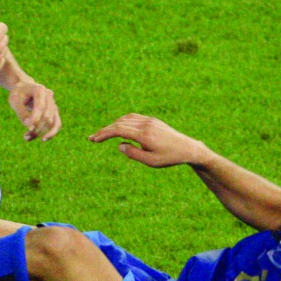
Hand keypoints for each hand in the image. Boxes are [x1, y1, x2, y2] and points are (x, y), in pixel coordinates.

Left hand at [9, 80, 60, 140]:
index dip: (35, 119)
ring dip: (43, 133)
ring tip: (28, 138)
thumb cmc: (18, 94)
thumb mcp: (14, 101)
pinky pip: (57, 124)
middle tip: (25, 136)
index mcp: (40, 89)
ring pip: (54, 122)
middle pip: (47, 116)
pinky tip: (43, 139)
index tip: (28, 129)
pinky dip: (51, 133)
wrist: (24, 88)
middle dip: (37, 128)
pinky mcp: (54, 111)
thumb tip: (30, 127)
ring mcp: (53, 103)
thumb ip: (21, 112)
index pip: (40, 107)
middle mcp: (49, 96)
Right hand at [88, 114, 207, 168]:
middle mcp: (146, 124)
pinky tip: (118, 129)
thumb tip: (119, 145)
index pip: (119, 130)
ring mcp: (150, 120)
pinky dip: (122, 122)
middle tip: (92, 138)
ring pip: (126, 119)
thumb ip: (133, 154)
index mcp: (144, 135)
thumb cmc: (170, 158)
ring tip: (104, 135)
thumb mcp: (151, 162)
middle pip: (119, 123)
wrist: (188, 148)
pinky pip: (133, 118)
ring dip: (113, 125)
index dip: (104, 134)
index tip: (93, 139)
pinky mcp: (153, 120)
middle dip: (104, 130)